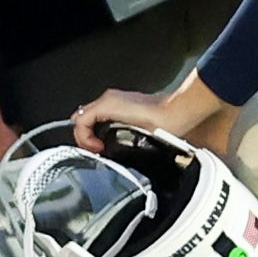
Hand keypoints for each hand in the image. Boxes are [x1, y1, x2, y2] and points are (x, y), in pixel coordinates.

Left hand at [72, 73, 236, 152]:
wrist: (175, 113)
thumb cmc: (167, 125)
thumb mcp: (143, 136)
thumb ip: (130, 140)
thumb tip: (122, 155)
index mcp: (118, 107)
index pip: (91, 121)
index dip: (90, 137)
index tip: (100, 152)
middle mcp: (110, 101)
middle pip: (84, 120)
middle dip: (86, 138)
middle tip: (96, 152)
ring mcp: (108, 101)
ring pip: (82, 120)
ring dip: (86, 137)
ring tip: (97, 150)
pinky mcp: (107, 104)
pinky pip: (83, 121)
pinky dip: (85, 135)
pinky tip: (97, 147)